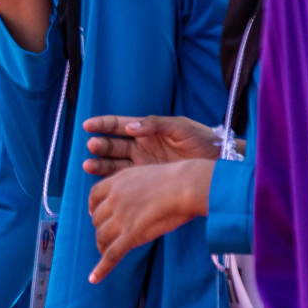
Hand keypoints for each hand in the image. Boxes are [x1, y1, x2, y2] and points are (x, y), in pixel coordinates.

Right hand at [81, 115, 226, 175]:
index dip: (102, 125)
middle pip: (113, 145)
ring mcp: (143, 164)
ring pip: (115, 163)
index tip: (87, 126)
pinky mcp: (148, 179)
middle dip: (100, 145)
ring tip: (88, 165)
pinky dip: (112, 181)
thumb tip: (129, 127)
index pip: (118, 125)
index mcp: (146, 129)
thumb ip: (154, 125)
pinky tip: (102, 182)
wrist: (219, 162)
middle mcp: (141, 146)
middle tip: (92, 146)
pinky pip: (126, 179)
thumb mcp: (179, 127)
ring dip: (100, 164)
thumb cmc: (202, 139)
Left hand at [86, 159, 212, 283]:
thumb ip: (136, 186)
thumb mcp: (147, 175)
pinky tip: (93, 278)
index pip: (94, 195)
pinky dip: (102, 268)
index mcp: (117, 181)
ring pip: (102, 237)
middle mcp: (114, 199)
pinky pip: (112, 254)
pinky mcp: (131, 235)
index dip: (93, 207)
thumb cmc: (177, 180)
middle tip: (109, 235)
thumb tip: (139, 196)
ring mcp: (121, 218)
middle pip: (97, 219)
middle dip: (101, 228)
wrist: (185, 185)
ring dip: (103, 246)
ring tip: (106, 252)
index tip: (94, 214)